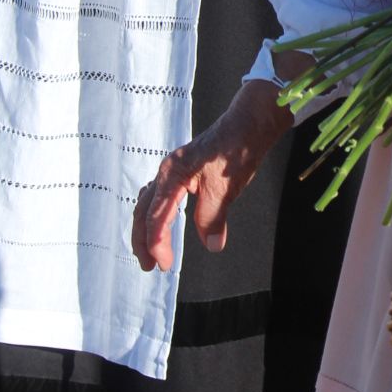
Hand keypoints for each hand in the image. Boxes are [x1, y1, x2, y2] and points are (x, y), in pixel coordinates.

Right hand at [131, 80, 291, 272]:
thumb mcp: (225, 188)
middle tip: (150, 267)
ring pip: (149, 203)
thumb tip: (212, 245)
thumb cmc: (236, 150)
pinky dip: (156, 215)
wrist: (249, 123)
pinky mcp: (183, 171)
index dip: (157, 244)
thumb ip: (213, 218)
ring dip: (147, 229)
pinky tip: (162, 225)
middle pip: (143, 211)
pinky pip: (159, 196)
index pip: (156, 217)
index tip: (164, 265)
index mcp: (172, 175)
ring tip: (152, 252)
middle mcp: (167, 172)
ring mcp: (173, 170)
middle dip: (143, 241)